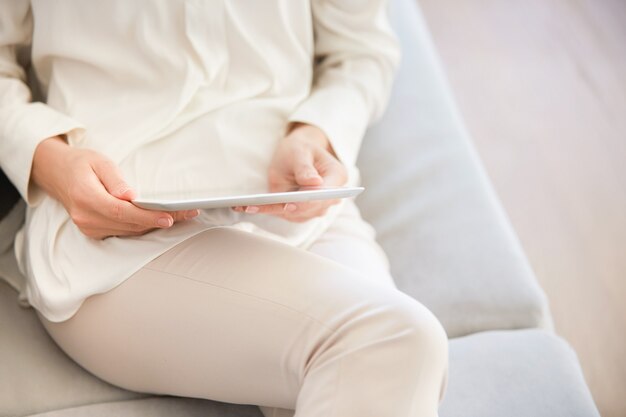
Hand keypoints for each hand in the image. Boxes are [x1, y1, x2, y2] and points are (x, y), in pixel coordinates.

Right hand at [31, 136, 197, 239]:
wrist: (58, 173)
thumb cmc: (81, 164)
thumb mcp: (99, 161)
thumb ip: (115, 179)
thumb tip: (130, 196)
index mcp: (86, 197)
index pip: (122, 212)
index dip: (147, 216)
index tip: (169, 217)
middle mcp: (86, 217)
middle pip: (130, 224)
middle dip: (160, 220)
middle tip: (188, 213)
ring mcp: (89, 227)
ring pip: (129, 231)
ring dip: (155, 224)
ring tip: (181, 215)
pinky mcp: (94, 232)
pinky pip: (124, 232)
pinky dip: (142, 226)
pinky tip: (159, 219)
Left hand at [232, 123, 347, 221]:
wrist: (296, 154)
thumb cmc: (301, 149)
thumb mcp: (300, 151)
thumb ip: (305, 167)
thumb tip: (314, 182)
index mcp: (337, 177)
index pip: (324, 194)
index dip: (307, 202)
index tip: (290, 205)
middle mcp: (330, 197)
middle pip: (310, 209)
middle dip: (285, 209)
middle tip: (260, 206)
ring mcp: (317, 206)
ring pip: (296, 215)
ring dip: (273, 211)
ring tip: (248, 206)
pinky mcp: (301, 211)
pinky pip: (285, 215)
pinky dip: (268, 211)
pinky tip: (249, 207)